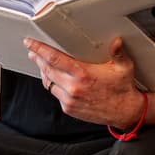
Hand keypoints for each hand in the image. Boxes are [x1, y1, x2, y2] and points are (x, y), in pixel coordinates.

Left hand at [24, 36, 143, 126]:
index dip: (39, 49)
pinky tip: (55, 79)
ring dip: (44, 72)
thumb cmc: (123, 89)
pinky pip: (55, 94)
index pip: (54, 58)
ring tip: (42, 64)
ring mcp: (69, 100)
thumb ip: (118, 52)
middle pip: (47, 69)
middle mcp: (74, 88)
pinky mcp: (69, 108)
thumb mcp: (124, 67)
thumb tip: (116, 41)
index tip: (30, 43)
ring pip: (49, 83)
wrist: (125, 112)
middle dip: (38, 59)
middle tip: (33, 51)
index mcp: (83, 74)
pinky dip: (53, 85)